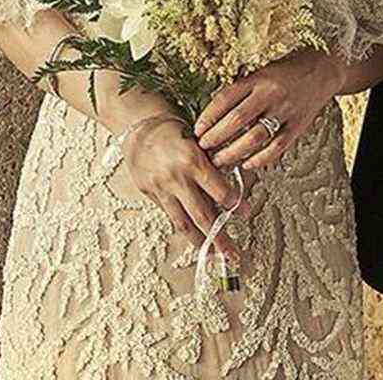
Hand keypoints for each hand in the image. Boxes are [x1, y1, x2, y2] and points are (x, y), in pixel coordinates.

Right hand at [119, 115, 246, 263]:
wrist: (138, 128)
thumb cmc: (172, 131)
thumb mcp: (197, 142)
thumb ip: (210, 166)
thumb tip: (229, 191)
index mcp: (193, 160)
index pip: (220, 191)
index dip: (236, 204)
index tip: (245, 212)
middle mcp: (177, 178)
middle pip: (203, 216)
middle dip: (220, 238)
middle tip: (233, 253)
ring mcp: (161, 190)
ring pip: (184, 224)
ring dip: (200, 243)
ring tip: (212, 254)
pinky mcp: (150, 195)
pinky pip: (170, 216)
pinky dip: (184, 227)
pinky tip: (193, 235)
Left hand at [194, 48, 344, 170]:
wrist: (321, 70)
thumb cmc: (287, 72)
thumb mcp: (261, 73)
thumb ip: (242, 91)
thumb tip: (215, 115)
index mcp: (258, 79)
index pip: (226, 98)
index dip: (208, 116)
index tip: (197, 129)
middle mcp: (270, 94)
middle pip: (237, 120)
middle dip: (216, 137)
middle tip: (203, 148)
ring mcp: (285, 111)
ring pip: (255, 137)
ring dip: (233, 152)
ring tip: (220, 160)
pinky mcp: (297, 126)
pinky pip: (276, 147)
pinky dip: (260, 159)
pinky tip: (247, 164)